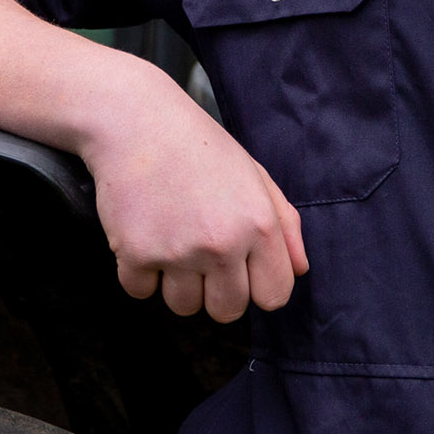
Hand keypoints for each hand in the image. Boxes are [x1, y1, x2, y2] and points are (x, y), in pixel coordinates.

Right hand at [75, 67, 308, 321]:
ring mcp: (178, 252)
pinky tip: (143, 236)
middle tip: (200, 255)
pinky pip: (141, 292)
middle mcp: (222, 244)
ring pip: (183, 307)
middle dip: (215, 292)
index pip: (273, 297)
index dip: (257, 287)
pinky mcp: (135, 254)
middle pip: (227, 311)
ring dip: (175, 283)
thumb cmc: (199, 147)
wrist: (135, 122)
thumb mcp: (254, 175)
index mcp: (258, 226)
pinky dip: (138, 272)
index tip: (240, 269)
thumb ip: (285, 225)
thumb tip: (298, 271)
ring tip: (170, 240)